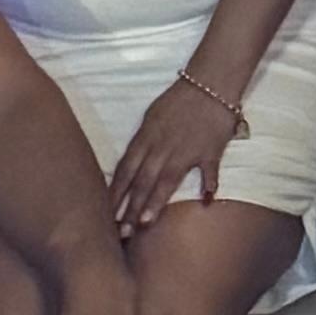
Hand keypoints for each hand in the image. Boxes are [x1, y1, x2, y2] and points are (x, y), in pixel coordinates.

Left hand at [106, 77, 239, 239]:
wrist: (210, 82)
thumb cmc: (178, 100)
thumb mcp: (151, 117)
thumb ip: (141, 144)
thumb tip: (130, 167)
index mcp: (146, 138)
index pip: (125, 170)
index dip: (115, 194)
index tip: (104, 215)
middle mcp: (162, 147)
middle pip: (143, 181)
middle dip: (130, 208)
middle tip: (121, 232)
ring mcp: (186, 150)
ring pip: (168, 179)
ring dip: (155, 201)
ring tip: (145, 222)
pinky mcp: (210, 151)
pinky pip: (209, 170)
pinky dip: (209, 184)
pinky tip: (206, 201)